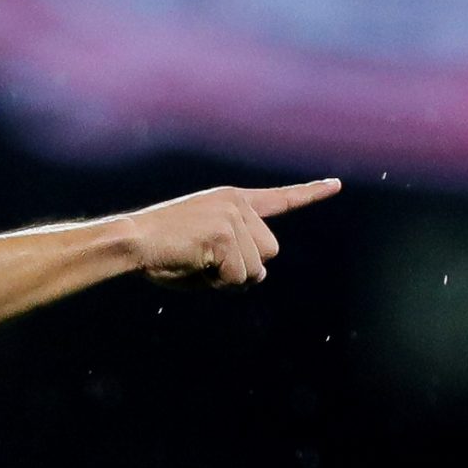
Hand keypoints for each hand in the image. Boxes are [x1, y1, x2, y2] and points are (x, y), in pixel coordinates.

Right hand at [122, 179, 341, 286]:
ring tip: (194, 261)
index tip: (336, 184)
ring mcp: (232, 217)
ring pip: (255, 270)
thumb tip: (258, 275)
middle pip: (270, 253)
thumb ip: (236, 261)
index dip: (310, 194)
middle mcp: (237, 204)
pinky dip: (215, 282)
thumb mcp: (205, 254)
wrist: (131, 241)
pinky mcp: (224, 234)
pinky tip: (192, 263)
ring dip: (227, 278)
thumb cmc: (160, 253)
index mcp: (232, 201)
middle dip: (242, 268)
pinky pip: (236, 277)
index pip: (279, 199)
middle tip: (204, 261)